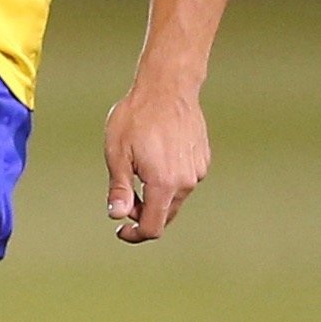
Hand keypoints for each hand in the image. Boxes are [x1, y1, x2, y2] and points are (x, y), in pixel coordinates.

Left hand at [103, 79, 210, 242]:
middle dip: (143, 213)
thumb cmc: (137, 116)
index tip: (121, 229)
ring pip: (174, 197)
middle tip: (125, 194)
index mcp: (163, 184)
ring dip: (156, 194)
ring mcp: (197, 171)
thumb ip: (120, 189)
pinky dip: (169, 178)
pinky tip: (157, 155)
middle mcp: (185, 182)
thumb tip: (117, 217)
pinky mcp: (203, 159)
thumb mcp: (118, 153)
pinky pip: (184, 180)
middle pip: (165, 216)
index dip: (135, 235)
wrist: (168, 86)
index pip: (153, 227)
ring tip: (140, 166)